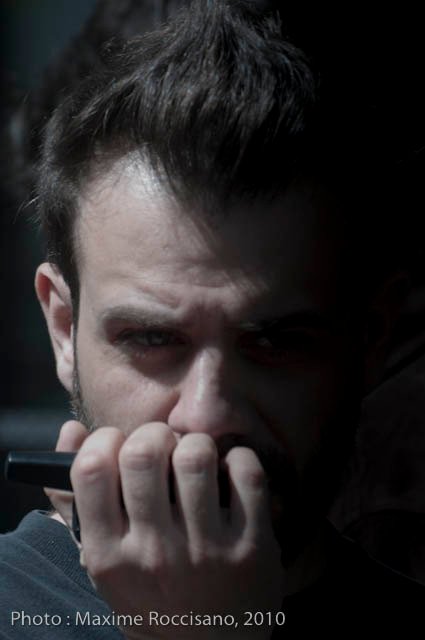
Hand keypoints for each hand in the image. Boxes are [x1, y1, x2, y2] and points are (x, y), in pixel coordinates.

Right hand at [51, 422, 284, 638]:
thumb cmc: (150, 594)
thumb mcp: (104, 559)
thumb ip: (77, 498)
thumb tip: (72, 431)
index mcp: (108, 553)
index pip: (90, 469)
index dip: (104, 441)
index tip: (119, 446)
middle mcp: (153, 552)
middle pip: (143, 453)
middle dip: (154, 434)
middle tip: (163, 446)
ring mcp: (205, 550)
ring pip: (195, 456)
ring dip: (196, 444)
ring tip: (196, 460)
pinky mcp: (251, 546)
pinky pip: (246, 472)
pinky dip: (239, 459)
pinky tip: (230, 473)